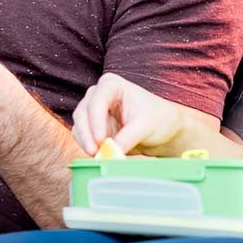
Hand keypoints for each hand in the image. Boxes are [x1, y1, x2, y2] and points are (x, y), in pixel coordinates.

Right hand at [71, 73, 189, 155]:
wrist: (164, 129)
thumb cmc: (158, 119)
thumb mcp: (144, 127)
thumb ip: (126, 139)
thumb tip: (109, 153)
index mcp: (112, 85)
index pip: (97, 101)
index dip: (96, 121)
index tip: (101, 140)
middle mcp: (98, 94)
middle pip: (83, 112)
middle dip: (87, 134)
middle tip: (95, 152)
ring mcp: (93, 111)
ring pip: (79, 125)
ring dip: (85, 142)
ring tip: (98, 156)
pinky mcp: (92, 127)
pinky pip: (81, 136)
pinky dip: (86, 146)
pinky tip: (98, 155)